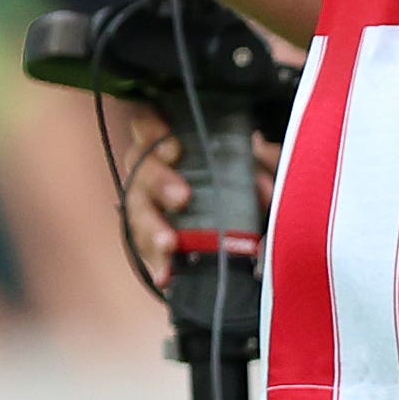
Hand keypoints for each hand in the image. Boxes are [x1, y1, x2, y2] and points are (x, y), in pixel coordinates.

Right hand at [120, 105, 279, 286]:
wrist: (231, 201)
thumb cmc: (237, 167)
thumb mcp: (253, 158)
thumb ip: (261, 159)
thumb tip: (261, 158)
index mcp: (168, 137)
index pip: (148, 125)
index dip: (153, 133)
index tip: (174, 149)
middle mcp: (149, 167)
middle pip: (142, 170)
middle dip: (160, 184)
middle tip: (182, 198)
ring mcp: (143, 201)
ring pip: (137, 211)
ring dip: (153, 228)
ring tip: (170, 244)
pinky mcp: (147, 233)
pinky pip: (143, 246)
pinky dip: (155, 261)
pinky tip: (166, 275)